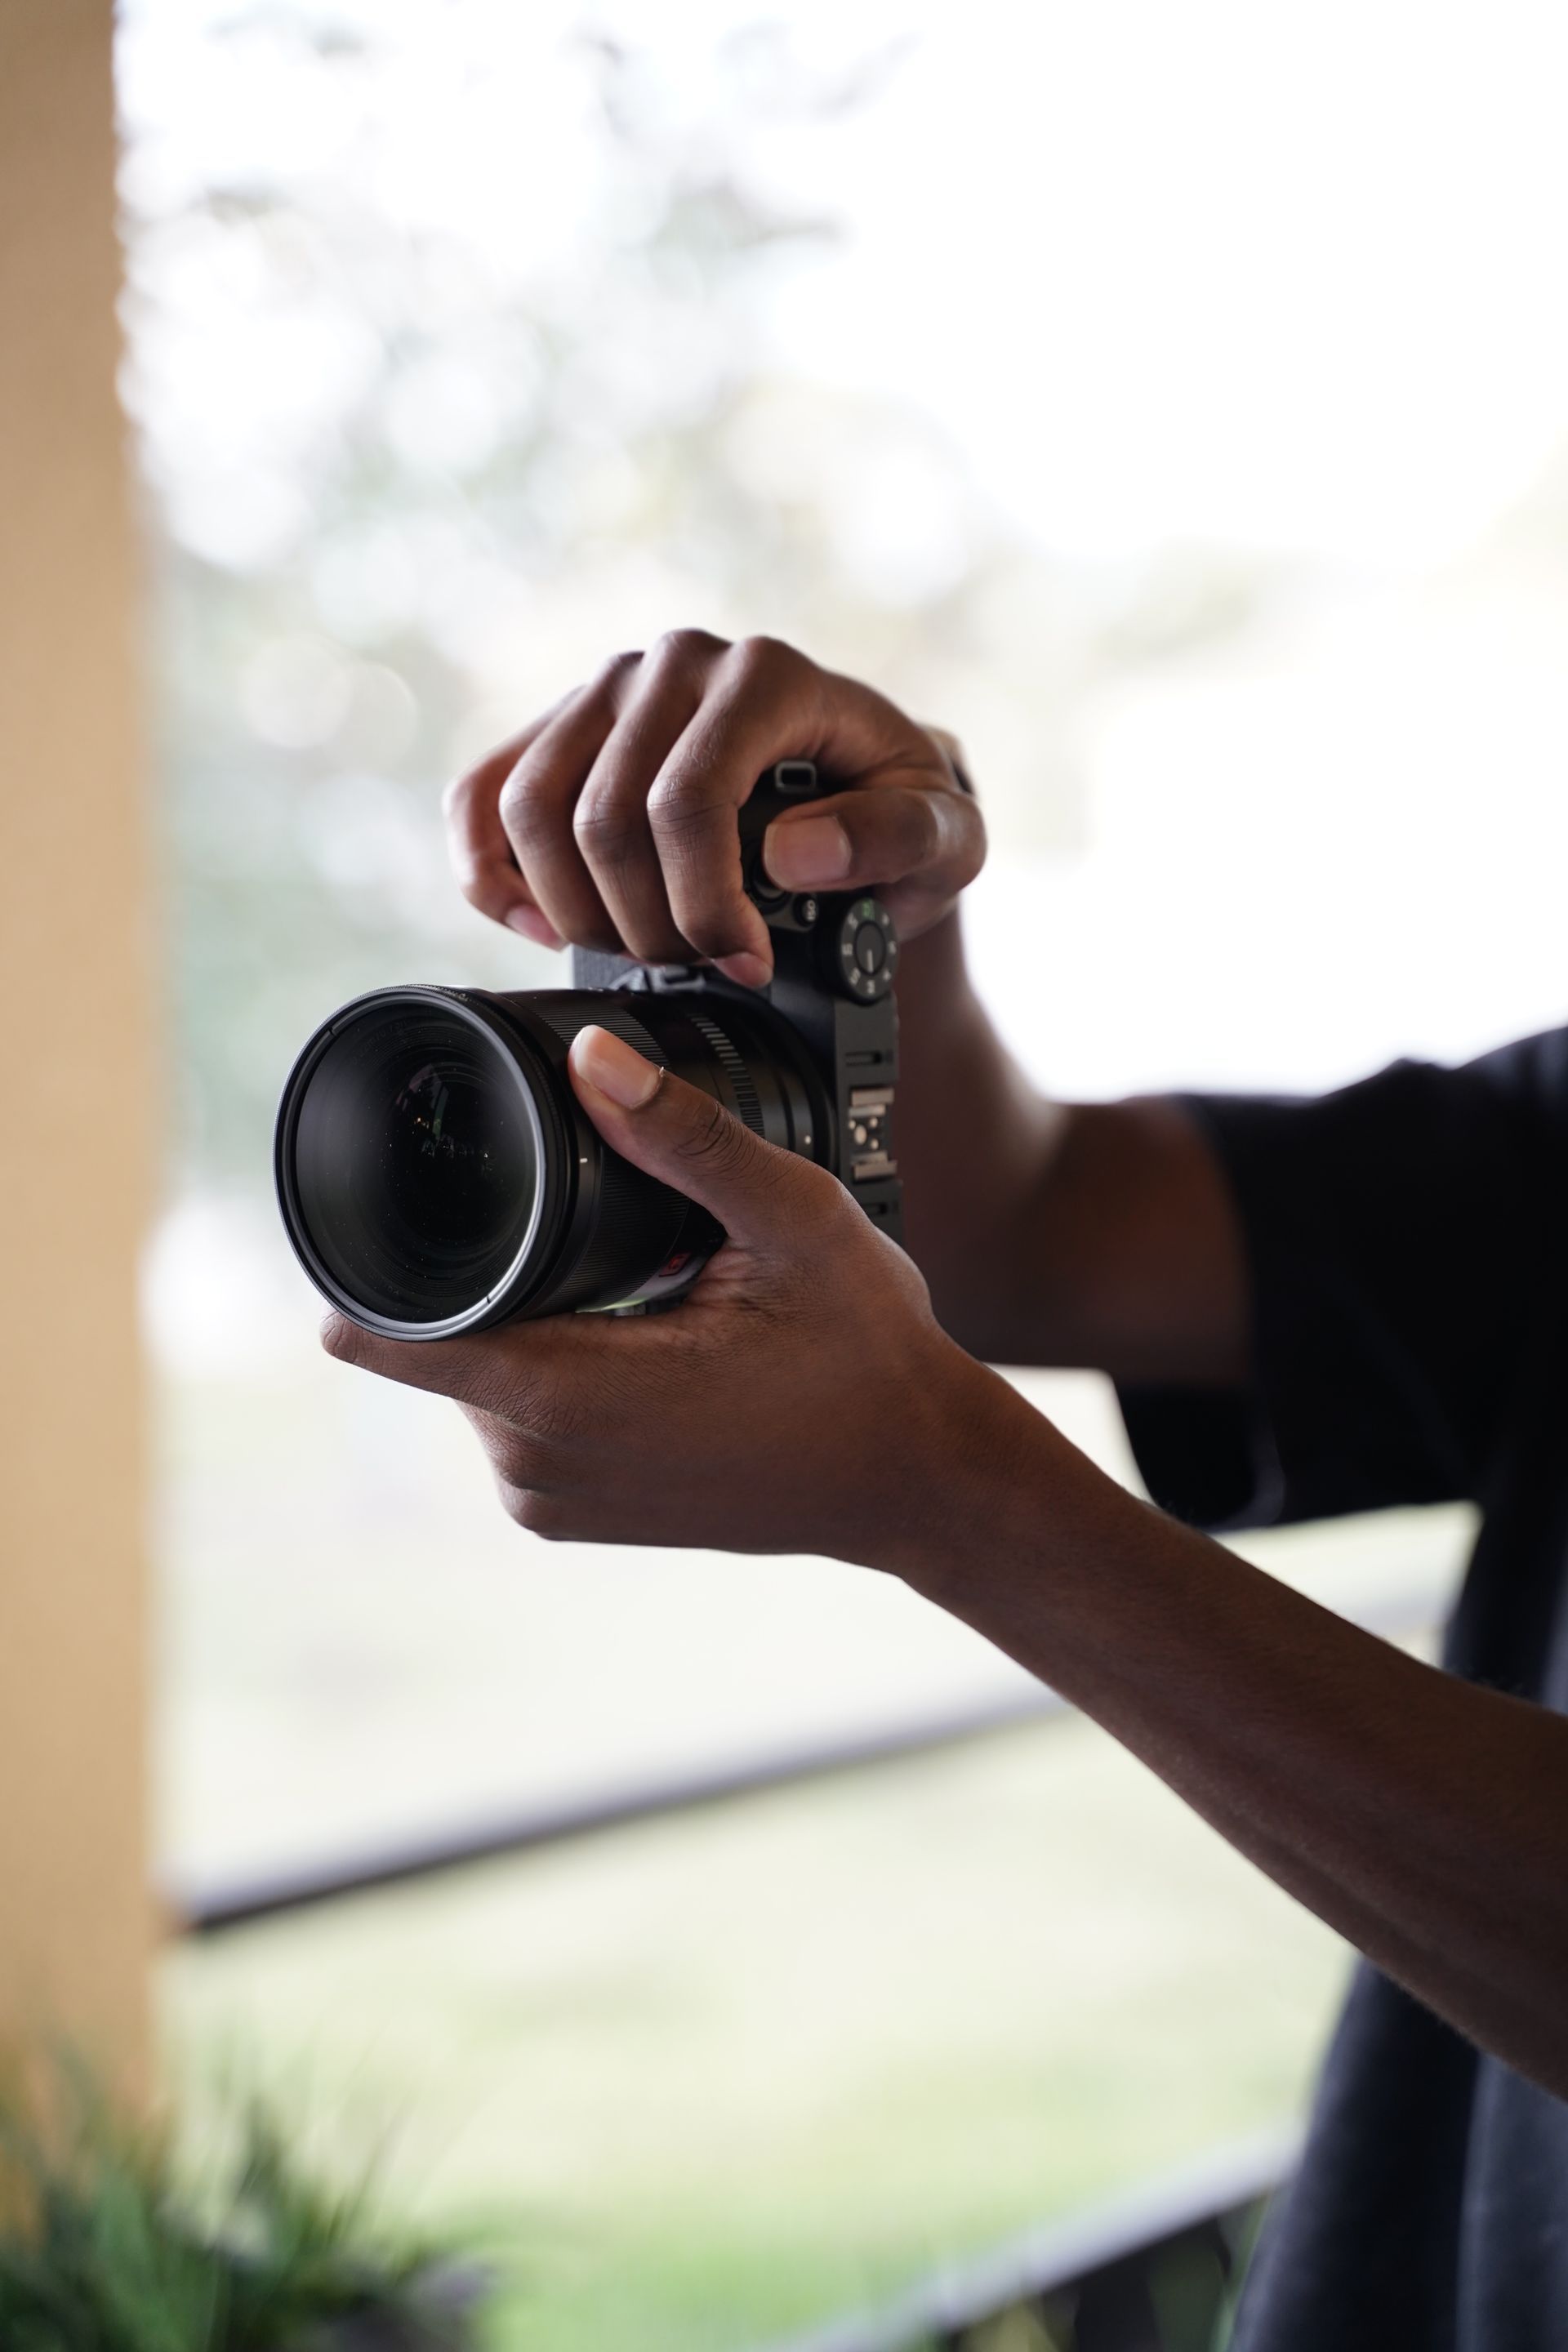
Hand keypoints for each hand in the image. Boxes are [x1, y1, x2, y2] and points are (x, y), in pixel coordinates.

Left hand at [320, 1024, 1009, 1567]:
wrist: (918, 1481)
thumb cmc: (866, 1357)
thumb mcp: (793, 1222)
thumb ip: (684, 1137)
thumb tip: (588, 1056)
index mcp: (566, 1394)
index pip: (376, 1336)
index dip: (370, 1259)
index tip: (410, 1194)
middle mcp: (536, 1464)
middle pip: (433, 1333)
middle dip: (488, 1272)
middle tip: (594, 1234)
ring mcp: (552, 1500)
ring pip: (474, 1372)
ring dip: (525, 1320)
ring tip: (632, 1290)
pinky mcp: (573, 1515)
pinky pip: (516, 1417)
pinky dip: (553, 1367)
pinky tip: (639, 1338)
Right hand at [442, 631, 984, 986]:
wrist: (859, 785)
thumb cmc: (898, 814)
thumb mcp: (946, 838)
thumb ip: (896, 839)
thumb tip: (793, 852)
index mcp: (767, 676)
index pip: (687, 800)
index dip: (702, 907)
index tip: (745, 965)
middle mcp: (676, 662)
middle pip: (602, 817)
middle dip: (645, 926)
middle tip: (698, 967)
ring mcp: (607, 688)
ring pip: (531, 812)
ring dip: (577, 912)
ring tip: (644, 950)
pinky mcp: (558, 725)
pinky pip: (481, 797)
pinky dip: (492, 876)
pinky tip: (543, 926)